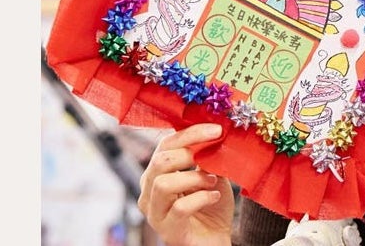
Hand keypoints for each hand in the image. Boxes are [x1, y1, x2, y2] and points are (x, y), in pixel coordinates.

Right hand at [137, 124, 233, 245]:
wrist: (216, 238)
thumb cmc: (210, 206)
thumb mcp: (210, 174)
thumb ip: (206, 156)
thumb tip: (213, 133)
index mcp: (157, 173)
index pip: (165, 145)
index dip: (190, 134)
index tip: (216, 130)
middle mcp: (149, 192)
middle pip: (159, 161)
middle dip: (188, 153)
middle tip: (211, 155)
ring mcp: (155, 213)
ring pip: (163, 184)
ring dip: (194, 178)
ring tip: (212, 181)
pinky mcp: (168, 230)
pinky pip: (180, 208)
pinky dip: (201, 198)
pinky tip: (214, 197)